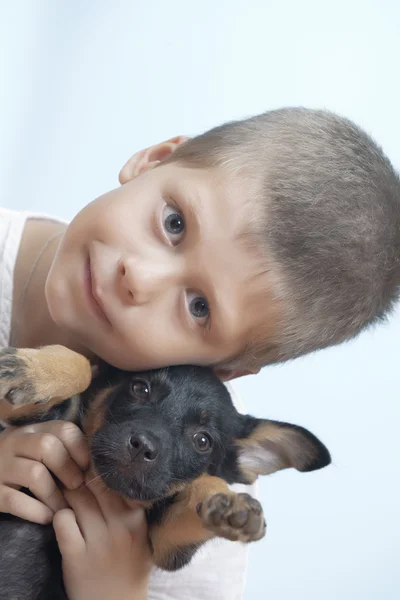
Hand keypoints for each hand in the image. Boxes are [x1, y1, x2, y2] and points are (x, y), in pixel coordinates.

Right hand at [0, 421, 87, 522]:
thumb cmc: (21, 465)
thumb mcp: (36, 450)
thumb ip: (60, 448)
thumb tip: (94, 462)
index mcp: (31, 430)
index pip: (63, 429)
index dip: (80, 448)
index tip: (87, 466)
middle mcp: (14, 443)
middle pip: (47, 446)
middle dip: (68, 468)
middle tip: (76, 486)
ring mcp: (0, 467)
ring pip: (35, 474)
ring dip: (55, 495)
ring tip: (64, 508)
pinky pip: (15, 501)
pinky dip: (36, 511)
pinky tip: (47, 518)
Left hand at [53, 478, 151, 599]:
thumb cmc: (129, 567)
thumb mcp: (141, 536)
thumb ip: (133, 507)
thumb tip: (117, 472)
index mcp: (137, 521)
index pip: (117, 481)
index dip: (101, 469)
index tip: (92, 465)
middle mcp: (120, 529)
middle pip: (94, 485)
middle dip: (81, 476)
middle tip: (74, 475)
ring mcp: (98, 544)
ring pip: (76, 498)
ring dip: (67, 494)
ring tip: (66, 495)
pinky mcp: (76, 558)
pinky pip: (62, 520)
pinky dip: (59, 516)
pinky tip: (64, 522)